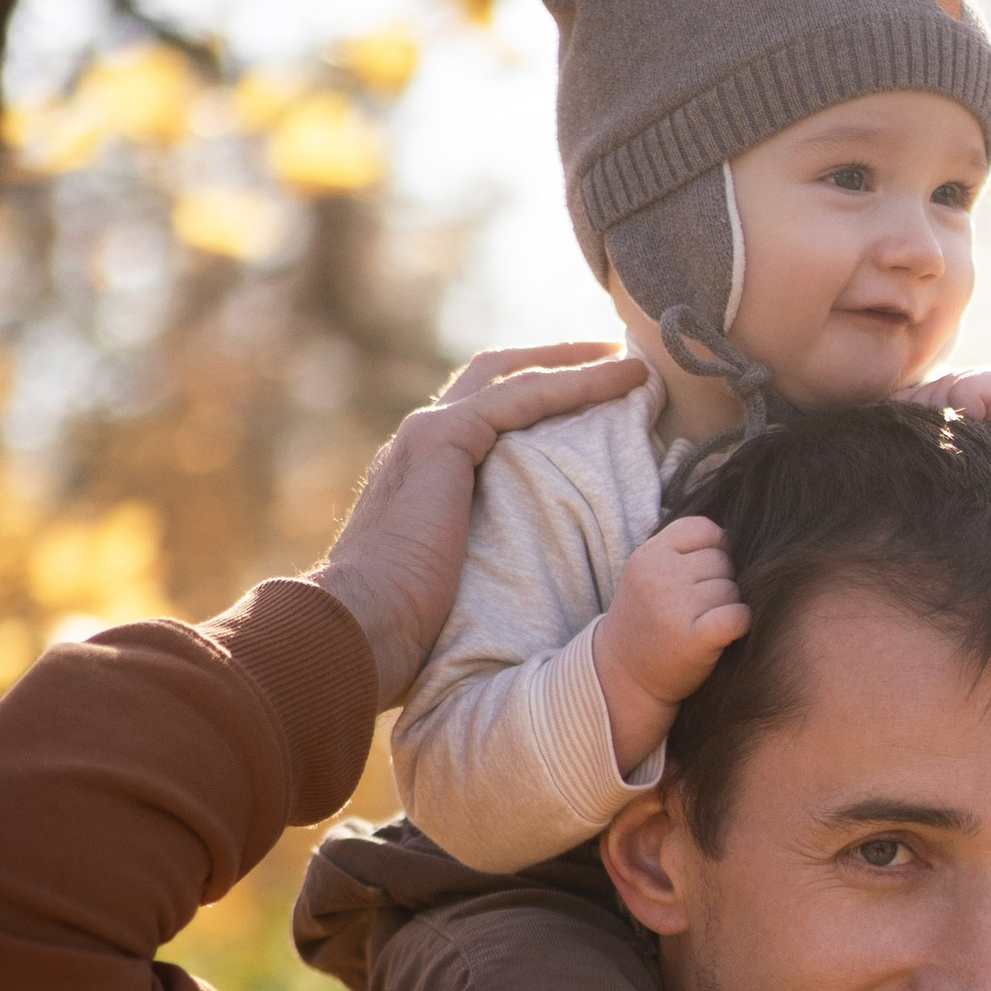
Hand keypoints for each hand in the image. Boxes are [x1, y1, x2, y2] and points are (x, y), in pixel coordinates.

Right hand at [311, 343, 652, 706]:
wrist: (356, 625)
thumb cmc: (400, 630)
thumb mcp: (449, 583)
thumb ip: (477, 562)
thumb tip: (523, 593)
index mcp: (421, 472)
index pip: (482, 415)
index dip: (534, 400)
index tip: (586, 400)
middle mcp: (422, 438)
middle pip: (497, 376)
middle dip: (557, 363)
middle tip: (614, 360)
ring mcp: (430, 431)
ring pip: (518, 378)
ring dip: (580, 367)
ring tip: (634, 366)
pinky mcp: (444, 438)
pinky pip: (525, 397)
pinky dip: (577, 384)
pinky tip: (620, 380)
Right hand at [592, 515, 751, 766]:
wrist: (624, 678)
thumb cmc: (647, 623)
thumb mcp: (647, 575)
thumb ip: (681, 552)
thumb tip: (732, 538)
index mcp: (648, 554)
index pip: (705, 529)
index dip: (714, 550)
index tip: (702, 575)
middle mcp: (659, 575)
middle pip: (722, 561)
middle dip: (719, 582)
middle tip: (697, 609)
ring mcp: (675, 606)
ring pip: (732, 589)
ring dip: (726, 607)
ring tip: (700, 624)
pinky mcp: (693, 638)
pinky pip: (739, 615)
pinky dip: (739, 624)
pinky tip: (722, 634)